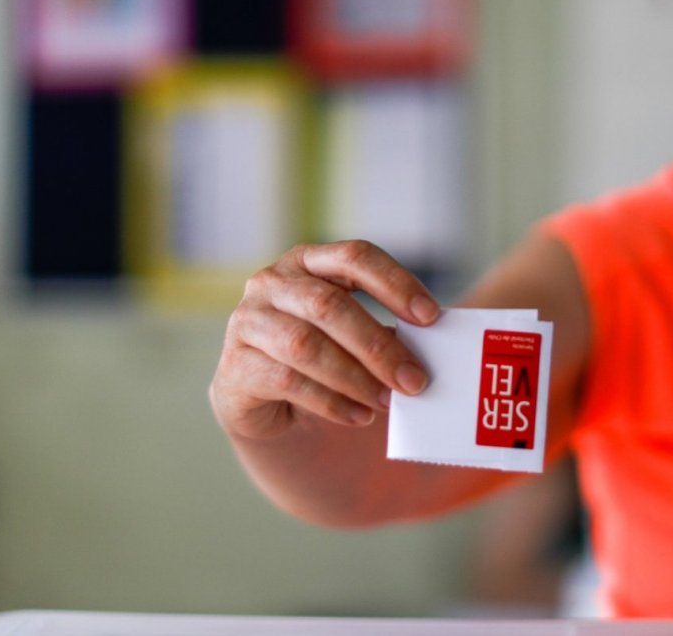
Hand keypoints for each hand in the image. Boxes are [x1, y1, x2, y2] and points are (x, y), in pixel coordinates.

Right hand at [211, 240, 440, 441]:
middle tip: (416, 380)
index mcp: (307, 261)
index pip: (354, 257)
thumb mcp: (356, 338)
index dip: (394, 283)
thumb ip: (388, 333)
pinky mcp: (235, 367)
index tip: (432, 316)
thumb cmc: (324, 360)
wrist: (269, 407)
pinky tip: (359, 415)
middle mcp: (271, 283)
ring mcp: (247, 322)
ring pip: (306, 345)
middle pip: (330, 305)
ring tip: (388, 401)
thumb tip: (438, 347)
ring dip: (355, 377)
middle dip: (378, 346)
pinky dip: (331, 402)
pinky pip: (287, 381)